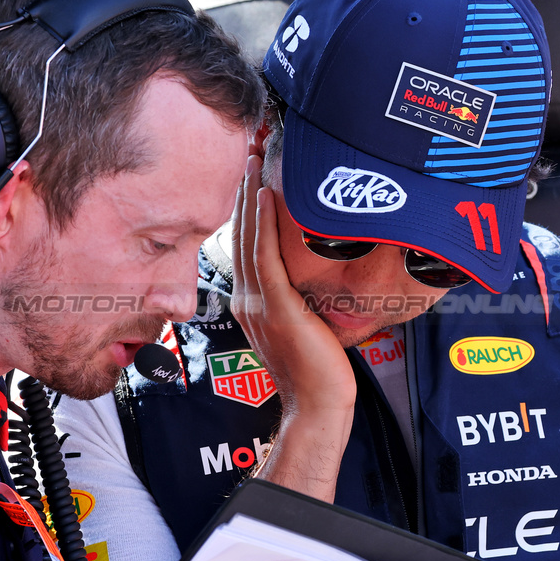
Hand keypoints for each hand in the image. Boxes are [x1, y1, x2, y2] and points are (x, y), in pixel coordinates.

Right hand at [231, 154, 356, 500]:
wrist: (317, 407)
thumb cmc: (318, 374)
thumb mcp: (305, 327)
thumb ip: (300, 300)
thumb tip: (314, 277)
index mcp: (251, 304)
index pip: (246, 246)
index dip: (246, 209)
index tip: (251, 177)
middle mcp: (248, 301)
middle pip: (241, 234)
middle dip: (244, 192)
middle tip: (248, 152)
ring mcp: (258, 304)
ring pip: (250, 239)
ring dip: (251, 196)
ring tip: (253, 161)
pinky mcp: (276, 307)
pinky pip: (266, 257)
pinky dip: (264, 223)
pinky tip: (267, 196)